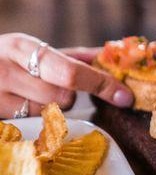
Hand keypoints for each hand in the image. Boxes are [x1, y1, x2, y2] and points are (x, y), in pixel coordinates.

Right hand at [0, 33, 132, 118]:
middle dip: (67, 97)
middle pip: (63, 97)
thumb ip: (71, 56)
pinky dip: (31, 121)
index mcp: (22, 47)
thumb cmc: (3, 62)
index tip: (125, 97)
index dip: (102, 85)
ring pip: (47, 115)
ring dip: (47, 110)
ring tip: (26, 96)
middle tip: (52, 89)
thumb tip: (110, 54)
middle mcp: (6, 69)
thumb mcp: (31, 51)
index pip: (71, 72)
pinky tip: (16, 107)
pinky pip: (29, 127)